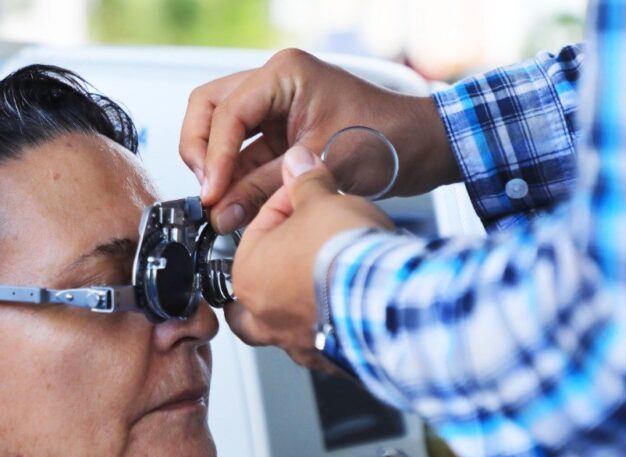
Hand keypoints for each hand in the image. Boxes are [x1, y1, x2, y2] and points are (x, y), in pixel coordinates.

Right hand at [180, 48, 458, 232]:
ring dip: (216, 167)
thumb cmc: (390, 140)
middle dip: (200, 151)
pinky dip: (236, 178)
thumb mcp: (322, 167)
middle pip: (210, 109)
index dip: (213, 156)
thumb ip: (265, 190)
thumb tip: (220, 213)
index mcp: (285, 74)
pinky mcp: (281, 134)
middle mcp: (275, 84)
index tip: (211, 193)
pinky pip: (244, 154)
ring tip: (219, 204)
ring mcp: (276, 108)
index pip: (228, 112)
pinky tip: (235, 205)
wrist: (424, 150)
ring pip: (221, 131)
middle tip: (206, 189)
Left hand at [225, 145, 392, 368]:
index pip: (259, 229)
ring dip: (298, 304)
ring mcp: (295, 342)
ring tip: (322, 283)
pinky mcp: (330, 359)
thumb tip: (297, 161)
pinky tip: (347, 311)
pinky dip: (331, 327)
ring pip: (283, 324)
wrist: (386, 296)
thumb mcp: (322, 199)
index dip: (286, 205)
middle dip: (272, 269)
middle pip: (253, 290)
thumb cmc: (345, 255)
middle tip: (292, 253)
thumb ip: (306, 180)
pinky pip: (322, 343)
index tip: (306, 196)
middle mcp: (264, 315)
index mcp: (248, 275)